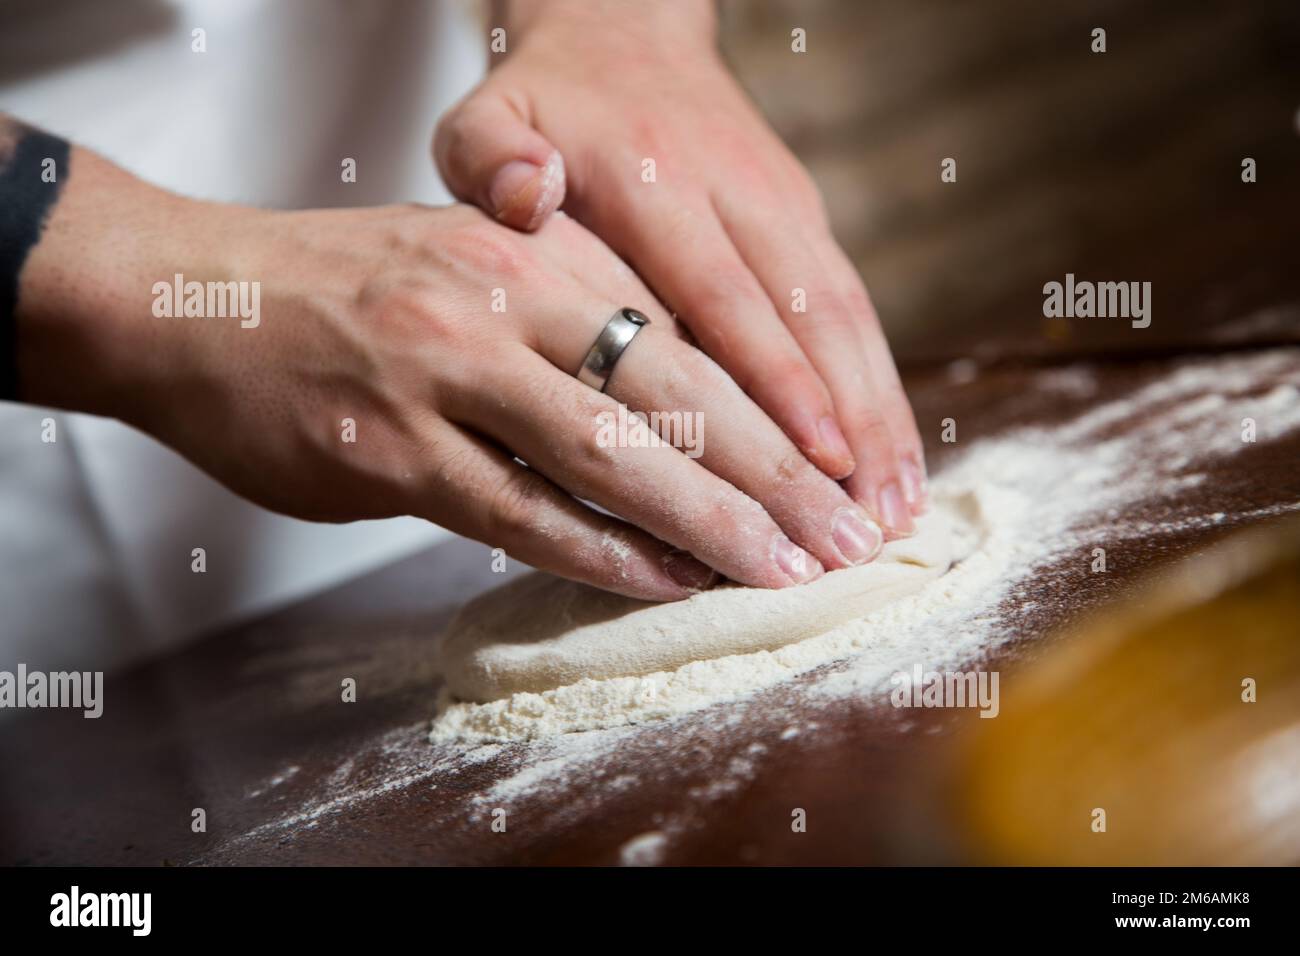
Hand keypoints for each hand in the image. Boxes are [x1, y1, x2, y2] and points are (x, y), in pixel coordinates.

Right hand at [18, 147, 888, 600]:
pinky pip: (522, 517)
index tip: (836, 466)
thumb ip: (572, 317)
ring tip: (781, 571)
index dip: (775, 410)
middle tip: (841, 534)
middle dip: (773, 476)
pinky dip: (604, 556)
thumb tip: (680, 409)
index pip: (690, 338)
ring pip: (611, 463)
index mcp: (538, 250)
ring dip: (708, 527)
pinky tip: (666, 583)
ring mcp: (446, 378)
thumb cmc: (351, 289)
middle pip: (676, 399)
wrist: (199, 300)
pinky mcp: (393, 454)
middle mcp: (503, 304)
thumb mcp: (476, 261)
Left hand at [433, 0, 928, 535]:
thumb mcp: (490, 113)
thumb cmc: (545, 99)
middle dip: (846, 425)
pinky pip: (850, 307)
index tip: (815, 461)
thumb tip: (526, 194)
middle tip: (866, 525)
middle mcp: (736, 192)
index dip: (776, 379)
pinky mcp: (803, 218)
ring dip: (879, 417)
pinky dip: (876, 386)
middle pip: (808, 318)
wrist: (623, 30)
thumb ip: (491, 155)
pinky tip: (890, 458)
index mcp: (653, 179)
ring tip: (897, 514)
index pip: (723, 293)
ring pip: (846, 318)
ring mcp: (780, 205)